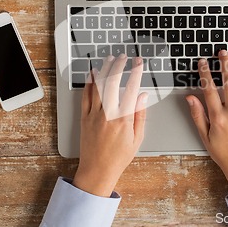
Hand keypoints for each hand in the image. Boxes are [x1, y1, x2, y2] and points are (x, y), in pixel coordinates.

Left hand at [73, 55, 147, 196]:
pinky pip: (85, 96)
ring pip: (98, 86)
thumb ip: (140, 115)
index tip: (139, 63)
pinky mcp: (84, 118)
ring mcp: (94, 115)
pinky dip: (89, 83)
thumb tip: (143, 96)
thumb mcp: (137, 138)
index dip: (136, 72)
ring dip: (104, 70)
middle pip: (112, 83)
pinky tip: (92, 74)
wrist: (97, 170)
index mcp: (123, 119)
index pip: (131, 89)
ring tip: (109, 59)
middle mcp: (107, 114)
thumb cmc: (119, 157)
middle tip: (123, 56)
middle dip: (119, 65)